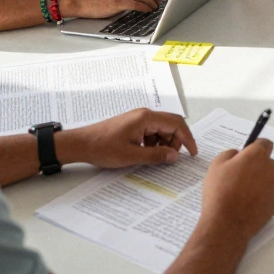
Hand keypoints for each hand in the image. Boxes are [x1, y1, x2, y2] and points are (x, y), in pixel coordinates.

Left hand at [58, 108, 197, 167]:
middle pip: (170, 125)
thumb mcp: (132, 155)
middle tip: (170, 158)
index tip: (192, 153)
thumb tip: (175, 156)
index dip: (187, 138)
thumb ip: (156, 155)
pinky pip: (151, 132)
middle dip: (175, 142)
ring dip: (164, 144)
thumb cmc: (103, 147)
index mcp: (146, 118)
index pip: (176, 123)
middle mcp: (144, 115)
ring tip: (155, 158)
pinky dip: (154, 143)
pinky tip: (145, 154)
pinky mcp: (133, 125)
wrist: (81, 144)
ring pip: (161, 129)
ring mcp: (138, 119)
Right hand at [199, 139, 273, 242]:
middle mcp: (271, 168)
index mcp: (257, 156)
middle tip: (240, 176)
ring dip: (260, 181)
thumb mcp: (217, 165)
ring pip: (269, 178)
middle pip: (268, 162)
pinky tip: (248, 204)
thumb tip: (238, 154)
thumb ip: (230, 154)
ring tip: (242, 193)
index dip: (255, 148)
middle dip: (257, 166)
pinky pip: (270, 193)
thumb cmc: (220, 192)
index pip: (265, 143)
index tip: (247, 155)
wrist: (227, 223)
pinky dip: (262, 196)